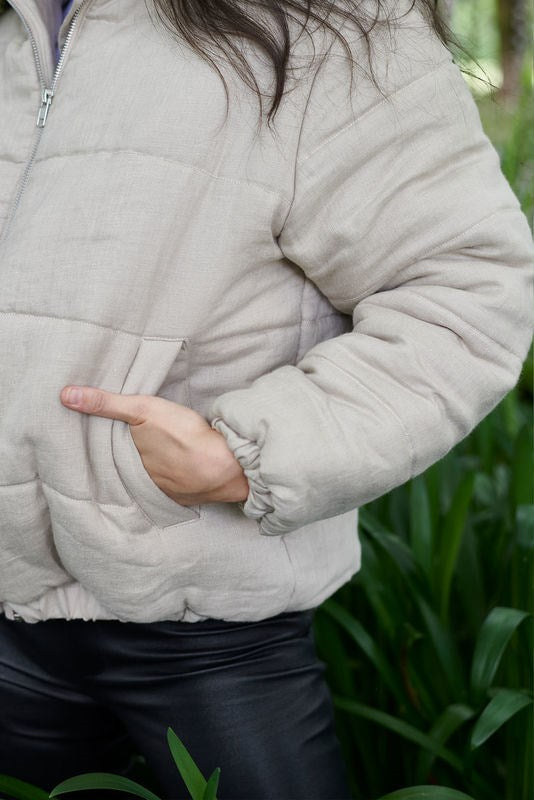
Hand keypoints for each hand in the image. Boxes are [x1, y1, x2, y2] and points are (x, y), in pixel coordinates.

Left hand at [60, 385, 249, 505]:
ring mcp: (163, 489)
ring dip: (146, 468)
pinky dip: (166, 479)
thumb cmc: (184, 436)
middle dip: (122, 456)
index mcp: (127, 459)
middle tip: (121, 443)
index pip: (107, 450)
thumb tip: (65, 396)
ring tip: (145, 455)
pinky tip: (171, 471)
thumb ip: (107, 404)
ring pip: (147, 477)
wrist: (225, 467)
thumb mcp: (143, 410)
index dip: (103, 441)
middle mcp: (141, 479)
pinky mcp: (183, 495)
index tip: (96, 434)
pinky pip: (168, 487)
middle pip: (126, 465)